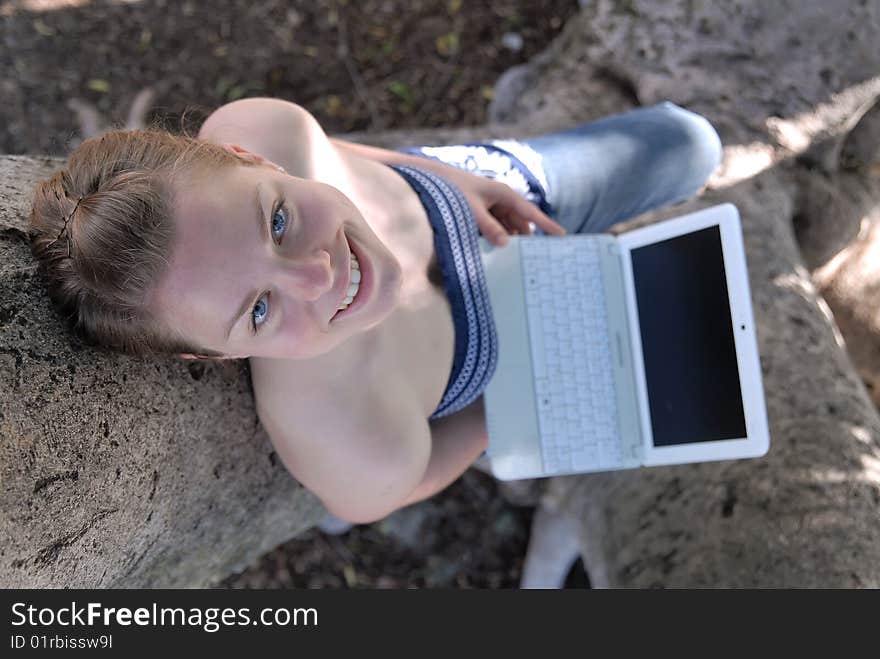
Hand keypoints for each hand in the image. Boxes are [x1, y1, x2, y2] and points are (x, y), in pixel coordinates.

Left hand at [413, 160, 566, 245]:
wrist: (430, 179)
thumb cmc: (451, 191)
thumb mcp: (471, 211)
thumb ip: (488, 227)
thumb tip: (506, 243)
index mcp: (504, 194)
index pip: (531, 213)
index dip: (547, 225)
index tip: (562, 236)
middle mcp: (501, 199)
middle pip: (520, 223)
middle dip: (526, 239)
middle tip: (534, 259)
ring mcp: (492, 206)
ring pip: (507, 228)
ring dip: (509, 241)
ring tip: (515, 261)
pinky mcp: (482, 213)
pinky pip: (495, 229)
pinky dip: (496, 239)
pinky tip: (494, 254)